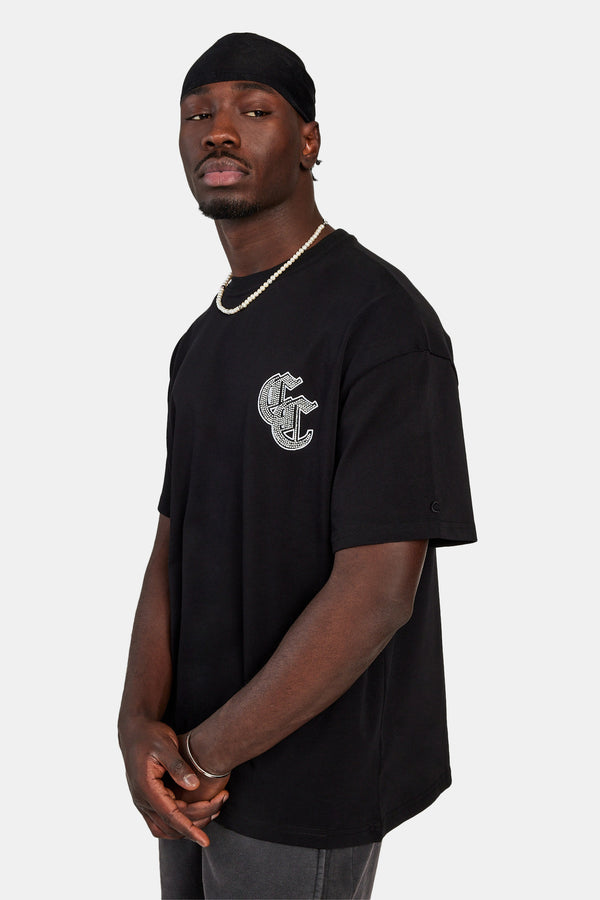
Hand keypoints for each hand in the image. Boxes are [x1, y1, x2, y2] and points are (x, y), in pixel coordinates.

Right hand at [119, 717, 224, 844]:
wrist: (134, 732)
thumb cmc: (150, 736)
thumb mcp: (166, 745)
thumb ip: (178, 766)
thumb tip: (194, 786)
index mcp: (146, 788)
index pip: (170, 816)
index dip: (189, 829)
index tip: (205, 842)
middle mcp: (141, 800)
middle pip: (170, 825)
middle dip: (195, 824)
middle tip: (219, 806)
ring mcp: (142, 802)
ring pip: (164, 828)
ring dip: (186, 826)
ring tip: (211, 811)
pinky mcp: (146, 800)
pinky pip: (160, 821)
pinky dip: (178, 822)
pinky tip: (194, 811)